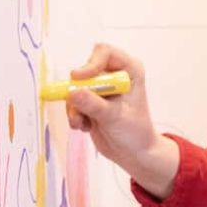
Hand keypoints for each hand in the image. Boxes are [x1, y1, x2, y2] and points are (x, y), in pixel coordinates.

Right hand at [64, 44, 178, 197]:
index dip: (90, 63)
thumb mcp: (115, 118)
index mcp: (128, 70)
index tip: (79, 78)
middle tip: (78, 108)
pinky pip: (72, 102)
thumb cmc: (135, 133)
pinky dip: (74, 114)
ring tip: (83, 123)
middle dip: (78, 90)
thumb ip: (94, 105)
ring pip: (74, 88)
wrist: (133, 154)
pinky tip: (85, 126)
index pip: (104, 53)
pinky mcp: (89, 101)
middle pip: (85, 70)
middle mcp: (113, 75)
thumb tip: (72, 92)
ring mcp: (99, 88)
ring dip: (74, 107)